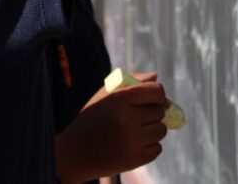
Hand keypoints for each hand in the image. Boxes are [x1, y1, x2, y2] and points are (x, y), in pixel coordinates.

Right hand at [54, 71, 168, 183]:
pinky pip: (157, 148)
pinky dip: (150, 146)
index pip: (155, 91)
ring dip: (153, 129)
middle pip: (159, 111)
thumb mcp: (104, 95)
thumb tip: (155, 77)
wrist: (76, 153)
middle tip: (139, 116)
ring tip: (136, 130)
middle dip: (153, 112)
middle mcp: (127, 119)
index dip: (158, 94)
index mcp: (119, 99)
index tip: (153, 98)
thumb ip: (129, 82)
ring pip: (161, 130)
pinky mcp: (135, 159)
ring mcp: (132, 141)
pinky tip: (135, 144)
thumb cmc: (92, 119)